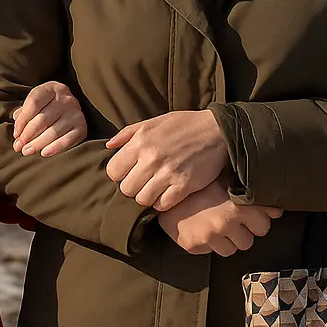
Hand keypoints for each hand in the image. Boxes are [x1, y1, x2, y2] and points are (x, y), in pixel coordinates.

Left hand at [12, 81, 88, 157]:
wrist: (69, 109)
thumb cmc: (46, 107)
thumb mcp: (35, 103)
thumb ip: (24, 114)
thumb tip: (17, 131)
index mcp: (52, 88)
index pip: (34, 103)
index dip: (22, 120)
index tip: (15, 134)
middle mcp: (66, 99)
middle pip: (43, 119)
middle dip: (27, 135)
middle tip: (18, 147)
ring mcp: (75, 113)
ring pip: (53, 131)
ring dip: (37, 143)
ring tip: (26, 151)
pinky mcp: (82, 127)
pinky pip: (67, 140)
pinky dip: (55, 148)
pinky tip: (44, 153)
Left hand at [106, 110, 229, 211]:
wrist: (218, 130)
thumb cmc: (184, 125)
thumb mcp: (153, 122)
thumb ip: (128, 133)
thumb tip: (109, 147)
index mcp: (140, 141)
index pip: (113, 171)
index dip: (119, 175)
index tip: (130, 173)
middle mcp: (151, 158)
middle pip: (126, 189)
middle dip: (133, 187)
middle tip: (144, 182)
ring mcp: (168, 173)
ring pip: (142, 200)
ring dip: (148, 196)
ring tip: (156, 188)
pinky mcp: (184, 185)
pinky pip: (162, 205)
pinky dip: (164, 202)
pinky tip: (169, 192)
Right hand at [157, 182, 282, 256]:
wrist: (164, 186)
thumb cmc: (201, 181)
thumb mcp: (228, 179)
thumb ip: (252, 194)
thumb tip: (278, 210)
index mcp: (239, 205)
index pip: (265, 225)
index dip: (258, 219)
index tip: (250, 214)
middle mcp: (226, 222)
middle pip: (249, 241)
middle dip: (243, 232)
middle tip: (232, 220)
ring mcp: (209, 236)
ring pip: (232, 250)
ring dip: (227, 240)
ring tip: (217, 224)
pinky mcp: (194, 245)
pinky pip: (210, 252)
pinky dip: (209, 244)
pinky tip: (202, 228)